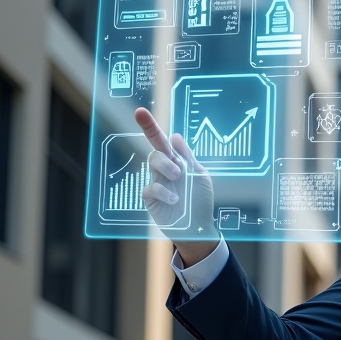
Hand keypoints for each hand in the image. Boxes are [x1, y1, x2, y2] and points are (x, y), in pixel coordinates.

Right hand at [134, 107, 217, 262]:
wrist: (198, 227)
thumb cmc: (200, 201)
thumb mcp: (200, 176)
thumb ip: (188, 157)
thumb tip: (175, 135)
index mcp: (177, 161)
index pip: (162, 141)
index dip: (150, 126)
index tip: (139, 112)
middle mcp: (165, 170)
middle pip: (155, 148)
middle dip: (154, 138)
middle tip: (174, 156)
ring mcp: (156, 182)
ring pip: (153, 162)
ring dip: (166, 166)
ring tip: (178, 177)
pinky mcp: (150, 198)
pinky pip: (150, 187)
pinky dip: (163, 191)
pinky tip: (175, 199)